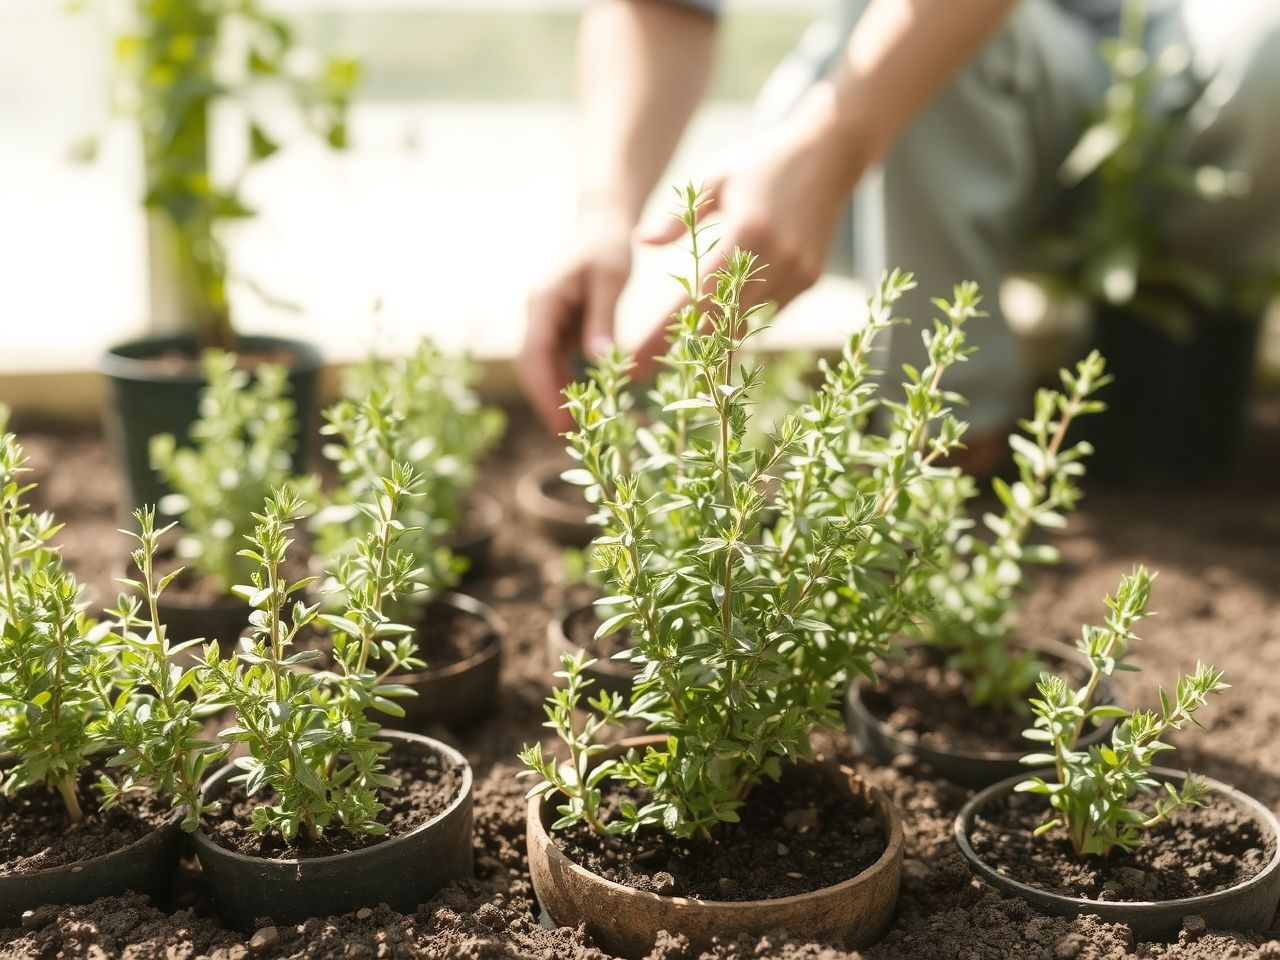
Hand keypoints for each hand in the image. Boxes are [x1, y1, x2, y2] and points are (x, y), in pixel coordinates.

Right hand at [518, 212, 632, 432]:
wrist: (601, 221)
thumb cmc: (608, 245)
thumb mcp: (611, 280)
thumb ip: (604, 319)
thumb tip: (600, 361)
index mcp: (543, 302)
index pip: (534, 356)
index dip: (544, 393)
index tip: (559, 424)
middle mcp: (538, 313)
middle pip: (532, 366)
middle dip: (546, 401)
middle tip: (568, 437)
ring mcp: (546, 319)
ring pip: (543, 366)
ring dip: (556, 395)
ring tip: (578, 429)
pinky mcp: (559, 323)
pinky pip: (557, 358)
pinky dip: (567, 381)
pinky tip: (584, 403)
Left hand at [632, 92, 862, 374]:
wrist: (830, 153)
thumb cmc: (763, 162)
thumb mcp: (716, 177)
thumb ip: (679, 216)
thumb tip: (641, 241)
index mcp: (747, 233)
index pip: (696, 299)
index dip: (662, 334)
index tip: (631, 360)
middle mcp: (776, 259)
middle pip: (720, 323)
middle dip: (679, 352)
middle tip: (638, 374)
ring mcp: (798, 273)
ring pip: (745, 325)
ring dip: (710, 346)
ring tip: (671, 362)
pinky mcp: (810, 279)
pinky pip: (767, 313)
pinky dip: (739, 324)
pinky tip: (713, 336)